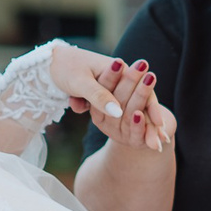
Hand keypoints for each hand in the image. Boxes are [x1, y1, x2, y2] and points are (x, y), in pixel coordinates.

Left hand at [50, 45, 174, 152]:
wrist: (50, 64)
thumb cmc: (66, 69)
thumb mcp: (80, 82)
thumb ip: (99, 96)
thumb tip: (118, 112)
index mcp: (119, 68)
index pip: (142, 90)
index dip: (151, 109)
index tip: (160, 126)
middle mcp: (120, 78)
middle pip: (140, 103)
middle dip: (150, 124)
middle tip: (159, 143)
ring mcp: (114, 88)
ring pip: (131, 110)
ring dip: (140, 128)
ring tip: (153, 146)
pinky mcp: (104, 97)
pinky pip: (118, 112)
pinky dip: (127, 125)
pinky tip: (139, 140)